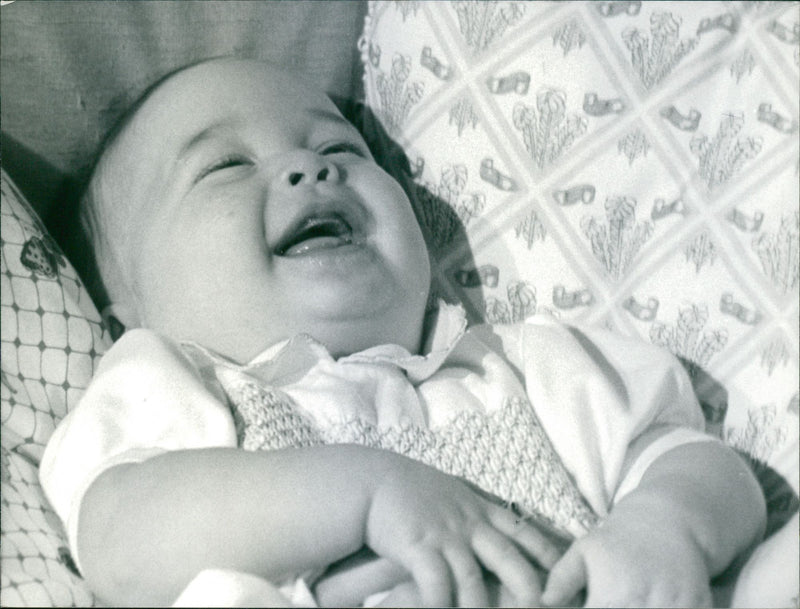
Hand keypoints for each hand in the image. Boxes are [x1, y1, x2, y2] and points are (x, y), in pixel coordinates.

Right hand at [365, 456, 562, 606]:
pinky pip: (436, 583)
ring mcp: (444, 535)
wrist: (372, 479)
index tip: (565, 570)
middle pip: (508, 558)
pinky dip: (441, 604)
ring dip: (481, 608)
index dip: (546, 551)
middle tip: (542, 607)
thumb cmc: (409, 488)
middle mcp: (467, 522)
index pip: (522, 530)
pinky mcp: (418, 547)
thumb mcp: (450, 491)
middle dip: (529, 587)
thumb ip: (472, 509)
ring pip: (473, 579)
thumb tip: (493, 524)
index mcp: (478, 507)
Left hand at [541, 509, 712, 607]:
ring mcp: (674, 606)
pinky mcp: (700, 606)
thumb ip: (562, 580)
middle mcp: (643, 602)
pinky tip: (651, 602)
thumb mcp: (584, 551)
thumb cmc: (618, 540)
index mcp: (611, 595)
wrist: (669, 519)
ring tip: (629, 600)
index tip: (590, 605)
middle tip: (611, 601)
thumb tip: (542, 601)